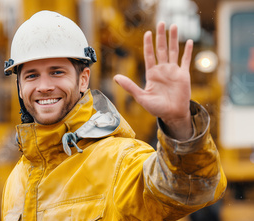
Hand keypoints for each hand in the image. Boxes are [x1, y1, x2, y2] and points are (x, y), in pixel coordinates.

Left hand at [113, 22, 192, 139]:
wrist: (172, 114)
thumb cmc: (156, 108)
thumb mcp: (141, 97)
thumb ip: (129, 86)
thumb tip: (115, 77)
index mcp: (152, 74)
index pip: (149, 55)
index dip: (148, 44)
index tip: (147, 33)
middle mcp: (162, 70)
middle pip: (161, 49)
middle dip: (161, 36)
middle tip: (161, 23)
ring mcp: (173, 71)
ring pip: (174, 51)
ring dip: (173, 39)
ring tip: (174, 26)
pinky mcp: (183, 75)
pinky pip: (186, 60)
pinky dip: (187, 51)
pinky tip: (189, 41)